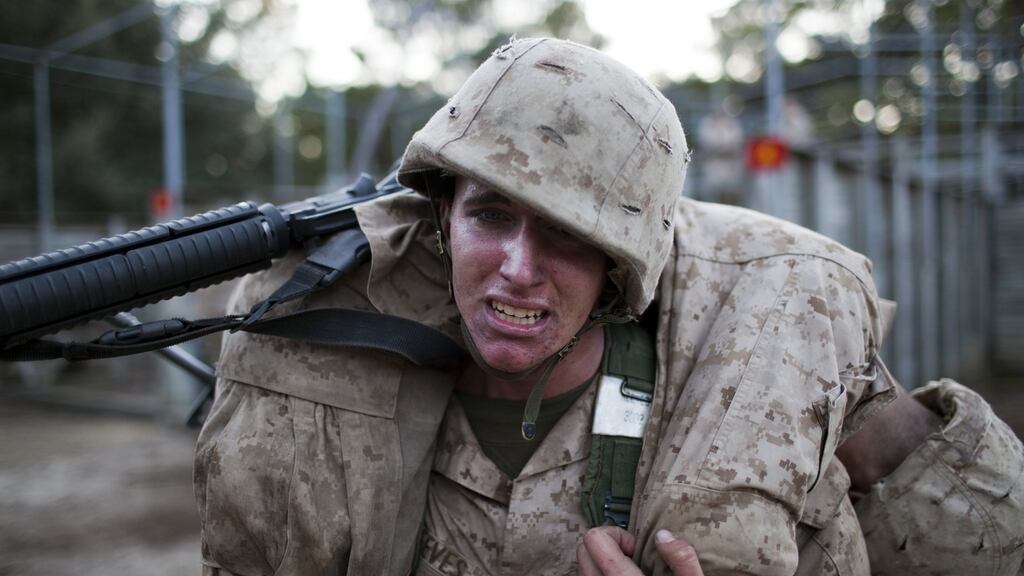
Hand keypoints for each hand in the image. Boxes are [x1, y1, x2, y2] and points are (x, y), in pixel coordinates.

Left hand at [577, 526, 703, 575]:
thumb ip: (683, 560)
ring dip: (604, 558)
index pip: (592, 538)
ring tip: (632, 568)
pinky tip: (626, 575)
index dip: (616, 535)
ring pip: (584, 564)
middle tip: (635, 556)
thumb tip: (664, 534)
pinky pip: (589, 574)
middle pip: (582, 547)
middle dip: (608, 544)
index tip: (637, 548)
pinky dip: (603, 569)